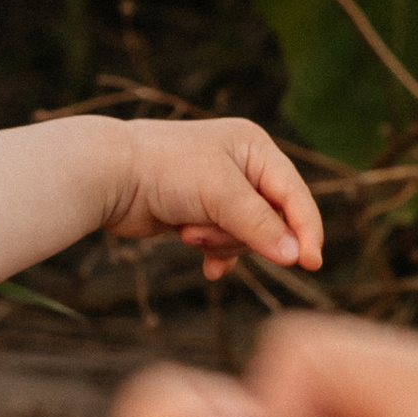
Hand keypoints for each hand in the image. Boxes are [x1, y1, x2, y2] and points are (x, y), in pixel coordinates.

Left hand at [95, 115, 320, 279]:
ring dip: (217, 241)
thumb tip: (297, 257)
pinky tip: (208, 269)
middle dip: (238, 234)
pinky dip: (216, 255)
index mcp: (254, 147)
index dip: (306, 230)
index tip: (312, 264)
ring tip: (186, 232)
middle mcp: (241, 167)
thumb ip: (260, 225)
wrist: (105, 175)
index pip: (294, 195)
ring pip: (245, 237)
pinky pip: (224, 244)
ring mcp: (219, 191)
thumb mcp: (219, 193)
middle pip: (270, 221)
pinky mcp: (198, 213)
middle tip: (201, 230)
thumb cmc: (164, 170)